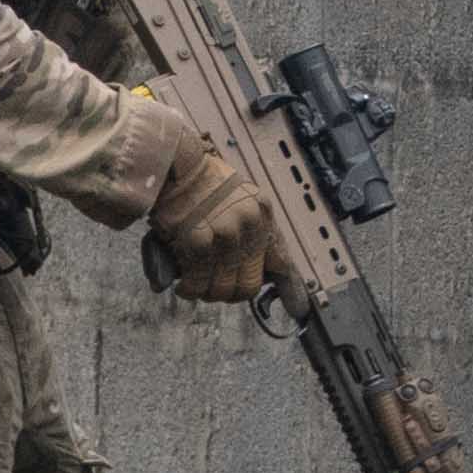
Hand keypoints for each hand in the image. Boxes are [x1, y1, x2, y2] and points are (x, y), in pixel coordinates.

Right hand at [144, 126, 275, 302]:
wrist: (174, 163)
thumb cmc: (199, 182)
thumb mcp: (236, 200)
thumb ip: (244, 233)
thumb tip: (244, 272)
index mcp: (262, 214)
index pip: (282, 259)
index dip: (290, 289)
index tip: (298, 309)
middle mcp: (250, 225)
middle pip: (250, 283)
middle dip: (230, 293)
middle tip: (214, 289)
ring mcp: (227, 234)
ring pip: (223, 287)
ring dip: (207, 293)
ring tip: (195, 286)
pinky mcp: (200, 241)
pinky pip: (198, 281)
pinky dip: (189, 289)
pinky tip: (183, 286)